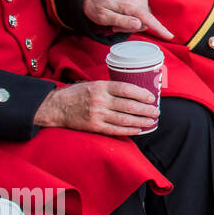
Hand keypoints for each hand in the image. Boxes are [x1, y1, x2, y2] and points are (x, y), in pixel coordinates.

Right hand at [33, 81, 159, 135]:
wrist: (57, 107)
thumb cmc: (79, 94)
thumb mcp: (94, 84)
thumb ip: (112, 88)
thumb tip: (136, 92)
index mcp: (101, 87)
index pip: (126, 89)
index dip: (141, 94)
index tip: (152, 97)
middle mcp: (100, 100)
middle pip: (129, 106)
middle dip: (146, 110)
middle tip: (156, 112)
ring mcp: (97, 114)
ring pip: (124, 119)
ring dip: (141, 121)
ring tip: (152, 121)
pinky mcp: (94, 126)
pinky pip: (115, 130)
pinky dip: (129, 130)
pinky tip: (139, 129)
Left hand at [82, 0, 172, 39]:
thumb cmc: (94, 5)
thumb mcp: (102, 17)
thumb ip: (121, 21)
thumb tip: (139, 24)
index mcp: (129, 4)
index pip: (148, 19)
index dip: (159, 29)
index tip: (169, 36)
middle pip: (145, 22)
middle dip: (132, 27)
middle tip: (114, 27)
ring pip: (144, 18)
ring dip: (132, 22)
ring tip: (116, 20)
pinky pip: (142, 11)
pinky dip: (134, 16)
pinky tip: (122, 14)